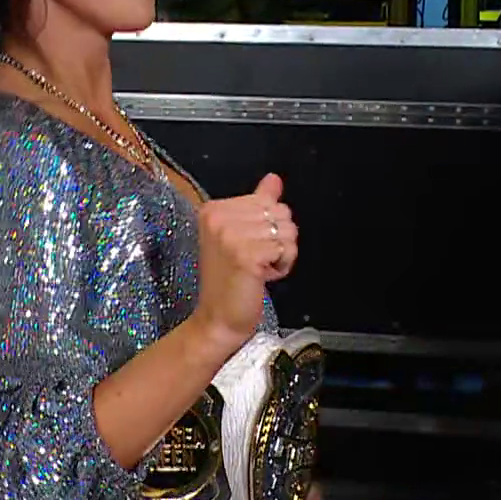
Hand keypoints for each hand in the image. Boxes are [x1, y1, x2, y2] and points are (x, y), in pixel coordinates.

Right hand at [193, 173, 297, 344]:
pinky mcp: (246, 255)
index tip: (247, 248)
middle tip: (255, 261)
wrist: (217, 319)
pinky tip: (263, 277)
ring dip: (282, 254)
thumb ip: (257, 204)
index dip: (268, 227)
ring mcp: (230, 236)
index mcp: (213, 209)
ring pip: (287, 231)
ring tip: (259, 269)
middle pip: (280, 213)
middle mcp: (218, 218)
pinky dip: (283, 265)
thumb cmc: (230, 281)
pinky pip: (285, 249)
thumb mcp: (240, 236)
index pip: (267, 201)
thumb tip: (274, 179)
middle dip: (278, 239)